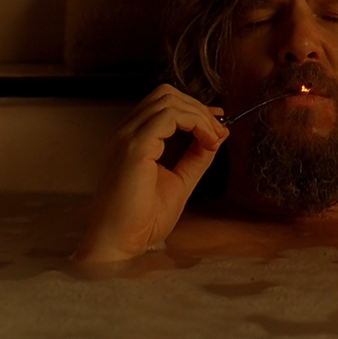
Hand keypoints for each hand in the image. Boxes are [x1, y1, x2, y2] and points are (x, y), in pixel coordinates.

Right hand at [73, 84, 227, 262]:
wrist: (119, 243)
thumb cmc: (141, 220)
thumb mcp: (179, 181)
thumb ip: (196, 157)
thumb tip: (216, 135)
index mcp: (132, 140)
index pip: (163, 105)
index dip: (194, 108)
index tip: (217, 122)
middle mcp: (126, 133)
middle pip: (166, 95)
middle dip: (198, 108)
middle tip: (218, 131)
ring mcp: (127, 137)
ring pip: (169, 100)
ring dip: (199, 114)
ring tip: (214, 137)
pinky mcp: (134, 147)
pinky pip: (169, 116)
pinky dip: (195, 122)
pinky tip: (207, 141)